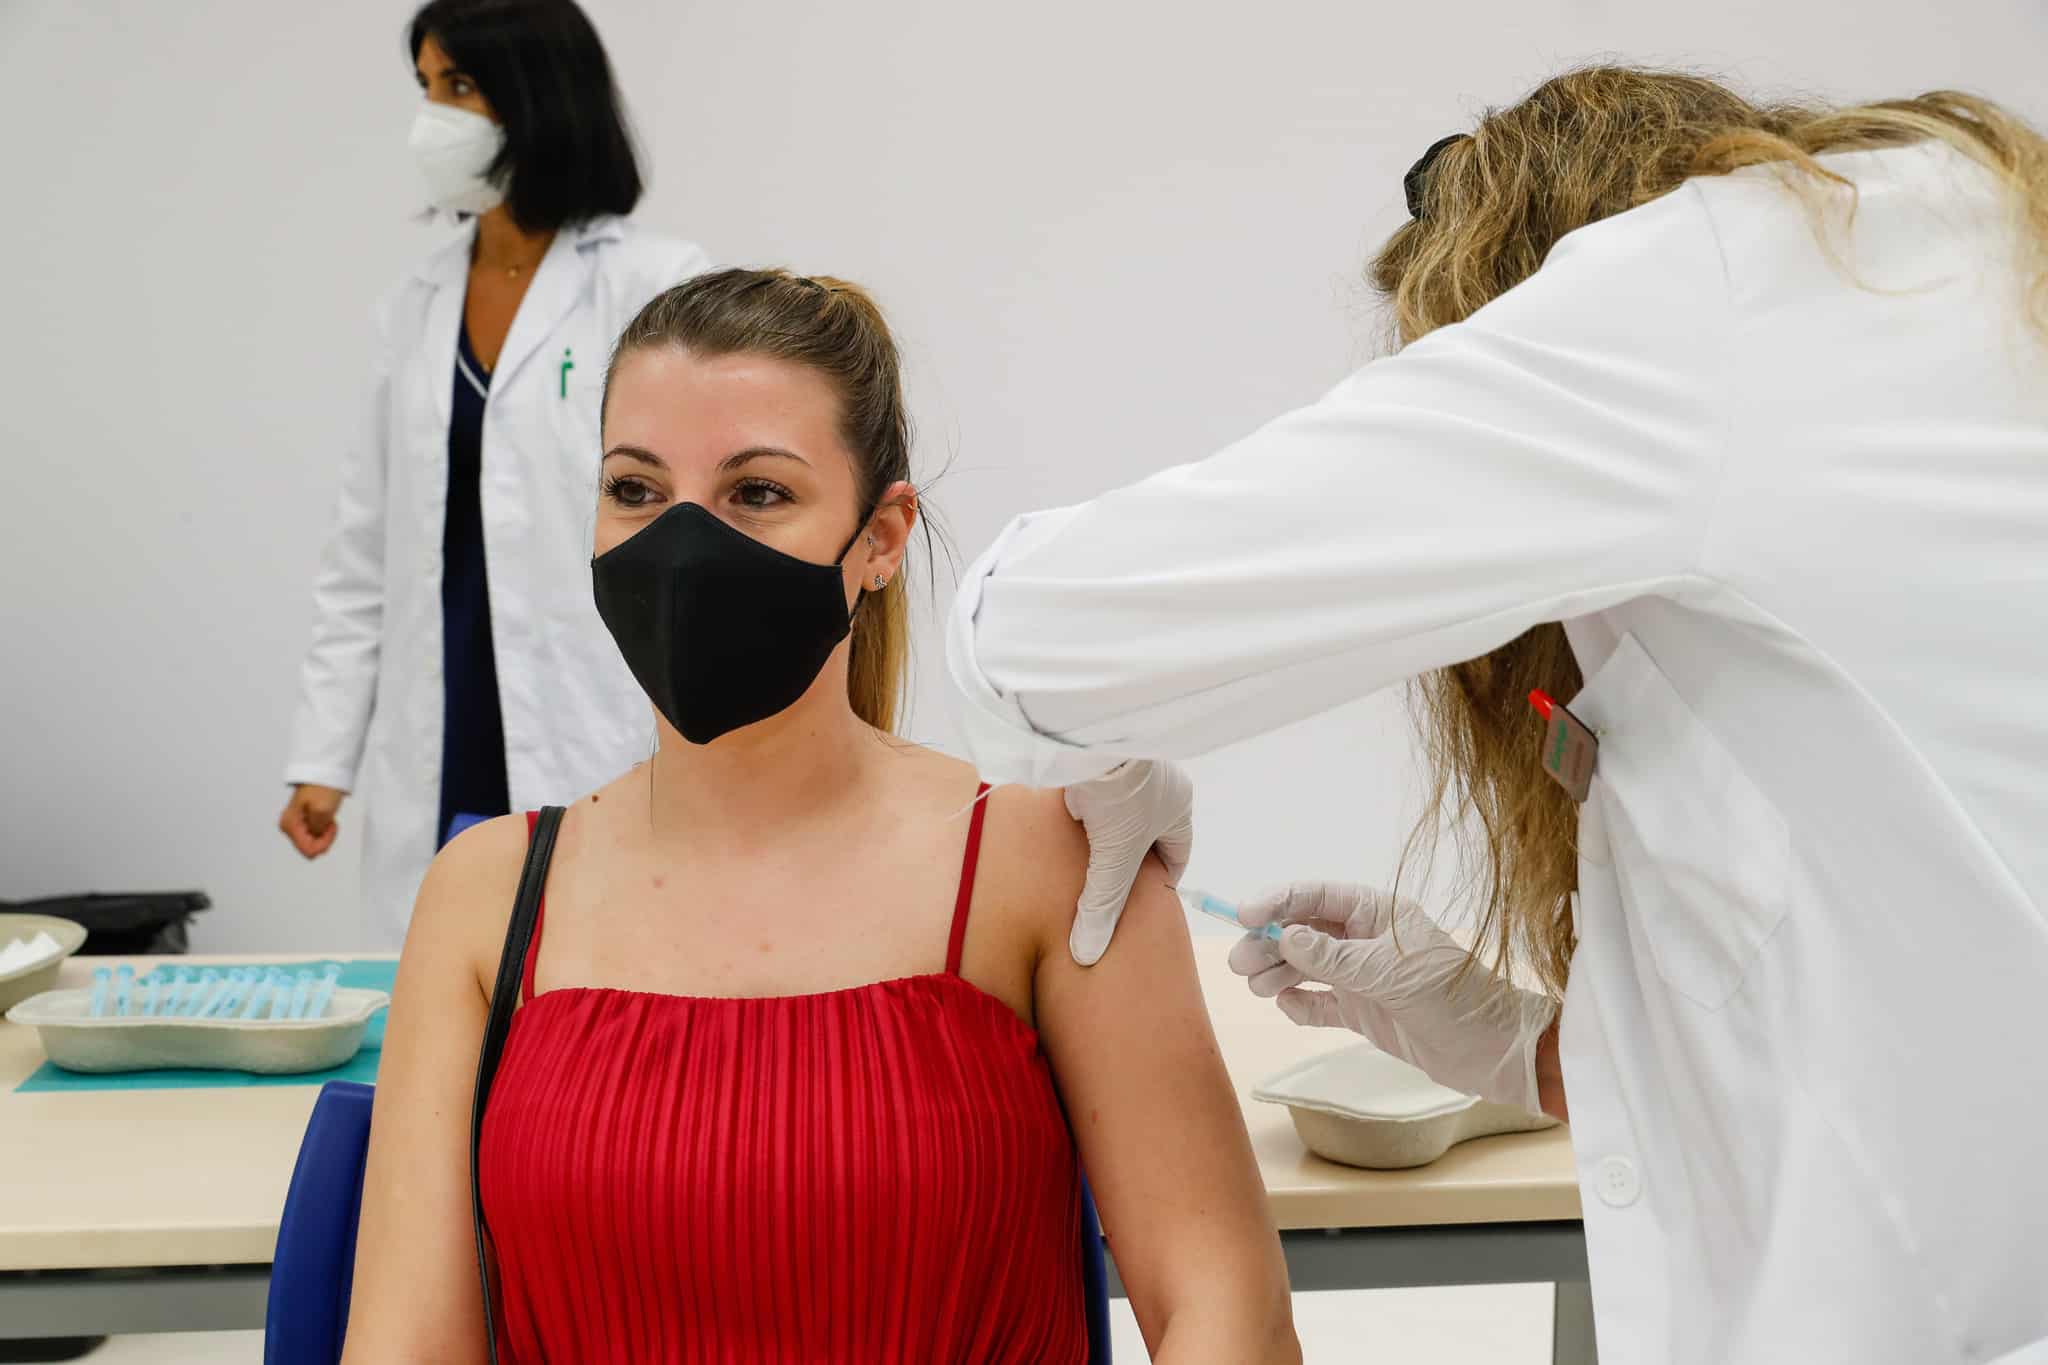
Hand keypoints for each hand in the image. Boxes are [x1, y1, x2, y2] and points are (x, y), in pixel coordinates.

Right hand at [279, 784, 345, 859]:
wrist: (324, 772)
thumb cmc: (322, 786)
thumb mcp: (322, 811)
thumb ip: (317, 832)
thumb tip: (313, 845)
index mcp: (289, 825)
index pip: (309, 851)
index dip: (324, 842)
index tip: (328, 826)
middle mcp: (289, 826)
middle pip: (310, 848)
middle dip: (324, 838)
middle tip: (329, 821)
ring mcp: (296, 825)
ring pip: (313, 843)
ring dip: (325, 833)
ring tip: (327, 817)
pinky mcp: (303, 822)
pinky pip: (315, 835)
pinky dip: (324, 829)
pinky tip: (325, 818)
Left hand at [1062, 761, 1194, 965]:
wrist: (1089, 735)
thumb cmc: (1119, 797)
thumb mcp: (1113, 860)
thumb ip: (1102, 906)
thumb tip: (1086, 954)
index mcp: (1178, 808)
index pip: (1177, 854)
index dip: (1159, 881)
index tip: (1140, 901)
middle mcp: (1160, 786)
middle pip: (1147, 834)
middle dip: (1129, 860)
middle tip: (1109, 886)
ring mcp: (1130, 768)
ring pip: (1120, 812)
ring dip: (1104, 833)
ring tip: (1083, 861)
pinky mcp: (1099, 757)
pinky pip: (1095, 791)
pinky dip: (1084, 809)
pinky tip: (1065, 826)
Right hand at [1227, 881, 1555, 1112]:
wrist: (1492, 1050)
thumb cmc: (1451, 996)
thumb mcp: (1387, 972)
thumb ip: (1332, 957)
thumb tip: (1285, 937)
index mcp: (1376, 913)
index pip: (1317, 898)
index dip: (1278, 901)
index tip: (1242, 913)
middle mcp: (1365, 941)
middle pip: (1303, 933)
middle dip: (1268, 943)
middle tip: (1238, 963)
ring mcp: (1362, 977)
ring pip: (1305, 968)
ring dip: (1277, 973)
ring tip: (1254, 986)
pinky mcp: (1363, 1012)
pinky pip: (1320, 1002)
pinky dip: (1300, 1003)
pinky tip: (1287, 1005)